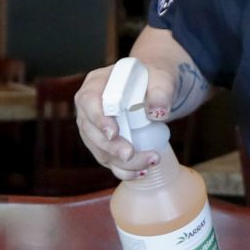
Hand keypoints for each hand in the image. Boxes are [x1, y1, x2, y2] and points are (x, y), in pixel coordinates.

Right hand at [74, 58, 177, 178]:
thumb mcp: (161, 77)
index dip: (98, 119)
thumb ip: (161, 90)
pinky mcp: (103, 144)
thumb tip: (158, 112)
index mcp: (97, 83)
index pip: (88, 101)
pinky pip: (108, 160)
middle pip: (91, 130)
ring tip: (149, 162)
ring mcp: (93, 127)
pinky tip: (141, 172)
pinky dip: (124, 170)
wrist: (154, 88)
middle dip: (110, 147)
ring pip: (99, 150)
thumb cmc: (154, 78)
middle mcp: (89, 107)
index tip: (114, 133)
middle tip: (130, 154)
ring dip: (121, 163)